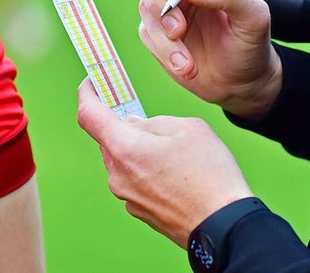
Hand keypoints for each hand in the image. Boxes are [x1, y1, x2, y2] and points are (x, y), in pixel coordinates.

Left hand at [77, 78, 253, 246]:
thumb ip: (154, 121)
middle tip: (144, 114)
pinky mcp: (139, 211)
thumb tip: (134, 126)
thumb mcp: (187, 128)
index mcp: (125, 149)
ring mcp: (127, 197)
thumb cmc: (210, 174)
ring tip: (173, 149)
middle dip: (122, 124)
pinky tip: (175, 171)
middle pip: (108, 139)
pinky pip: (134, 180)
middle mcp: (117, 175)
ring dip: (137, 148)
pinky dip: (146, 169)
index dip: (86, 94)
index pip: (89, 115)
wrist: (223, 226)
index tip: (92, 83)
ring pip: (122, 160)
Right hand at [137, 0, 281, 118]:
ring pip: (146, 5)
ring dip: (166, 35)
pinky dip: (165, 52)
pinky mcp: (156, 31)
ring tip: (189, 60)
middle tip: (177, 27)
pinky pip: (147, 33)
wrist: (240, 84)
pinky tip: (186, 66)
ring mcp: (167, 6)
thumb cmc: (251, 44)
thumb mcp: (254, 17)